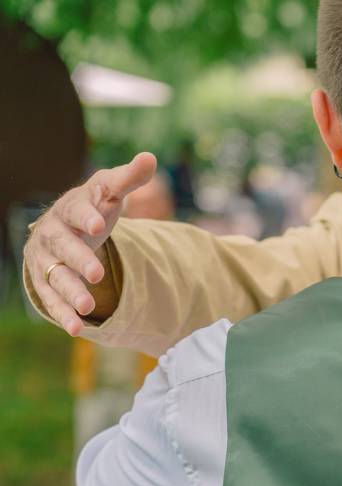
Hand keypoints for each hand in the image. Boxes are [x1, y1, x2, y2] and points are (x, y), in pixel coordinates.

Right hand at [24, 153, 156, 335]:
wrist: (69, 227)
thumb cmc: (93, 206)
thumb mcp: (110, 190)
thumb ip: (129, 177)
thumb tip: (149, 158)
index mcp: (69, 209)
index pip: (75, 211)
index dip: (86, 217)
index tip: (98, 224)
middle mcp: (52, 235)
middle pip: (63, 248)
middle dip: (79, 260)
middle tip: (97, 274)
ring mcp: (47, 261)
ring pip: (55, 277)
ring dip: (70, 293)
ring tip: (89, 307)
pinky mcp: (47, 283)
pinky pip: (52, 300)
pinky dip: (64, 314)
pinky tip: (78, 328)